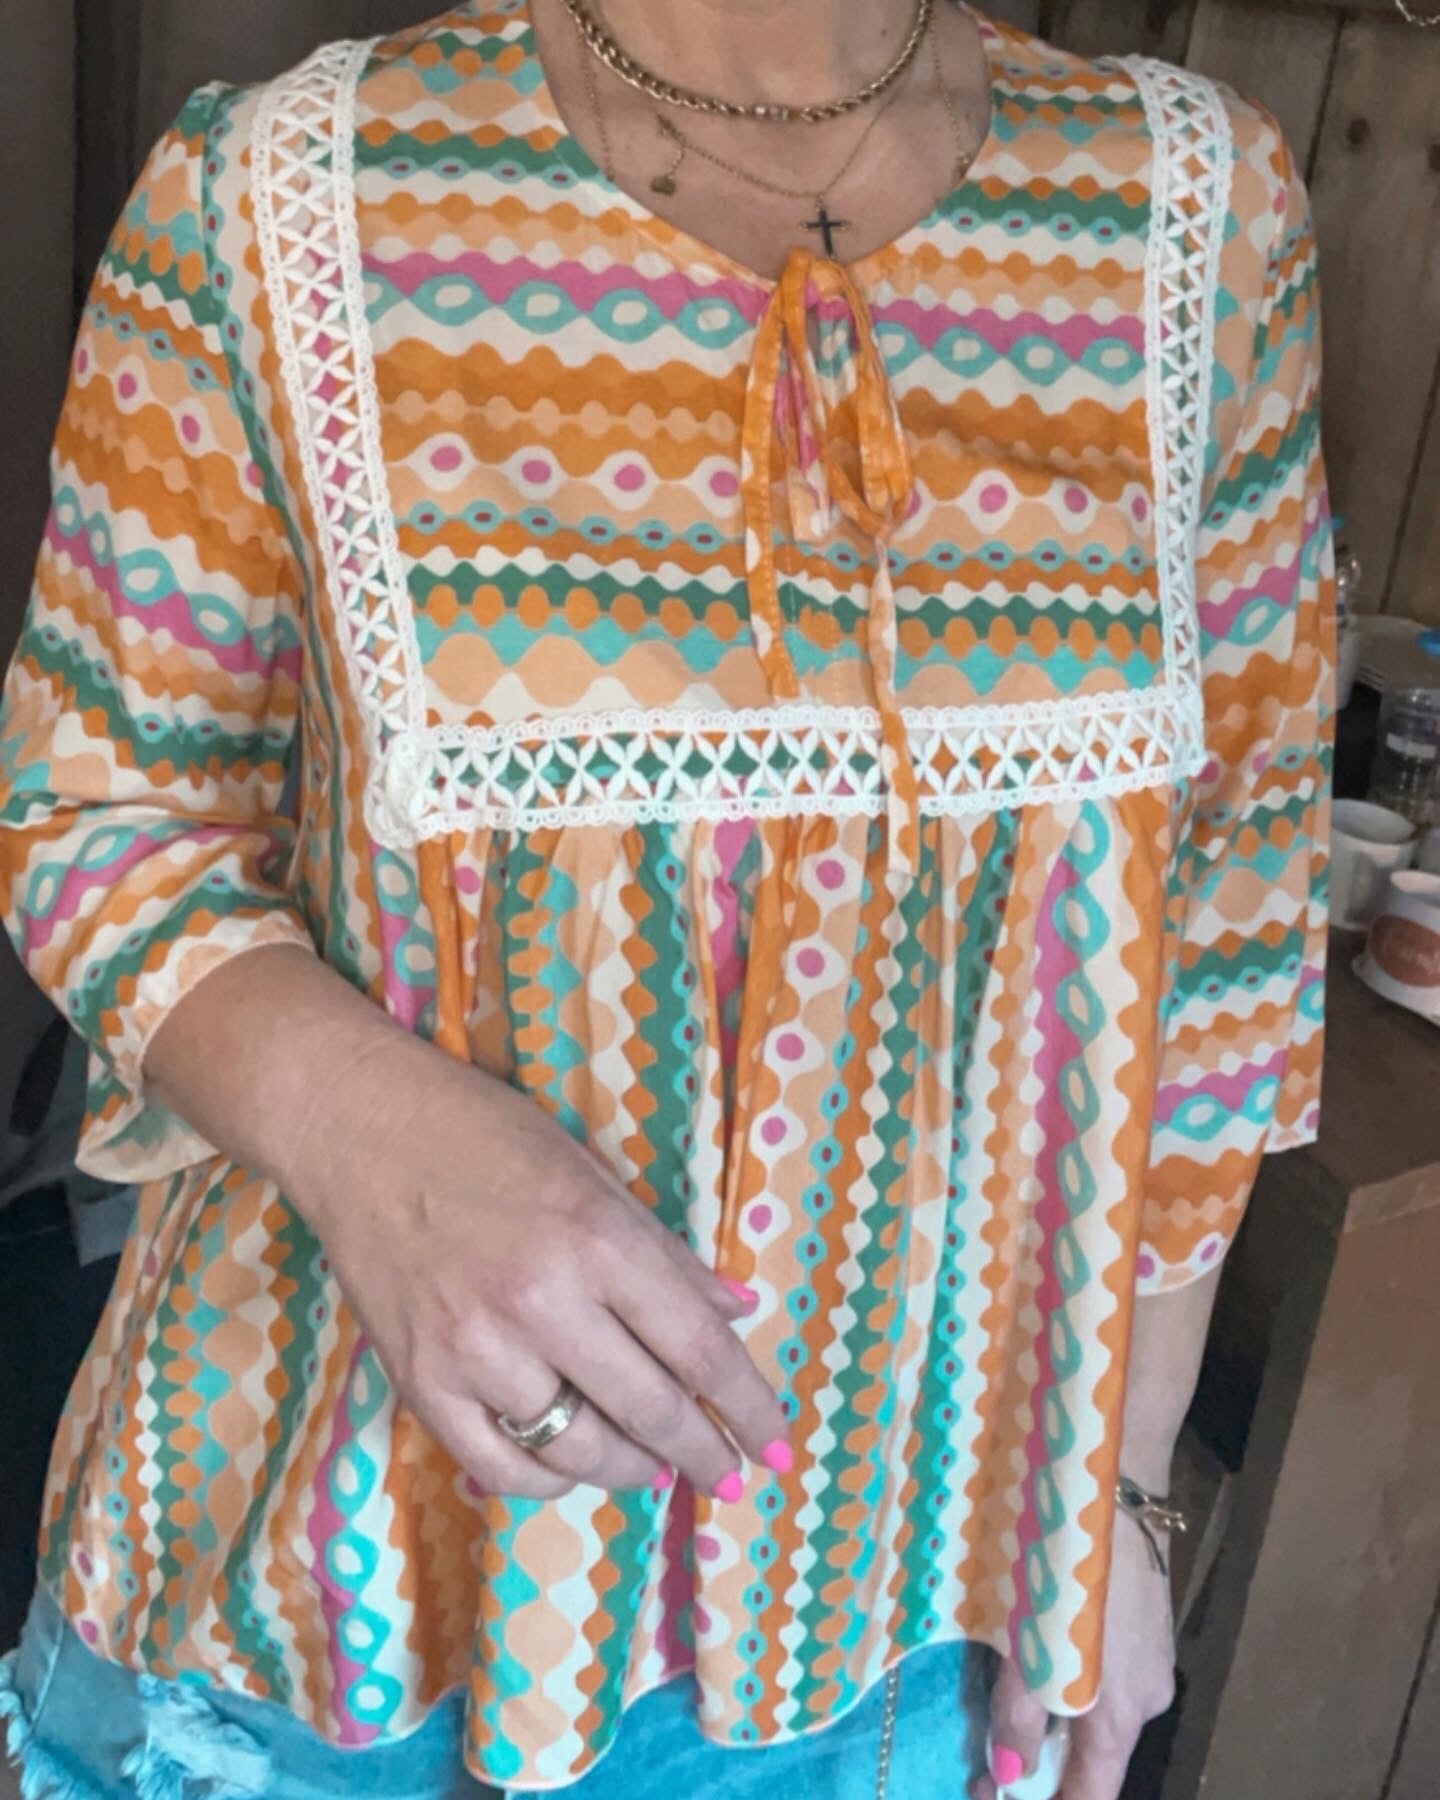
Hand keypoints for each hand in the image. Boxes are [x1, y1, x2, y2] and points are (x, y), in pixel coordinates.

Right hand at [286, 1028, 789, 1501]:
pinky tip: (569, 1465)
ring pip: (578, 1450)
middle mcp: (541, 1302)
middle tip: (729, 1472)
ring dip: (631, 1469)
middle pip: (650, 1409)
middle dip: (704, 1452)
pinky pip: (498, 1466)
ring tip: (653, 1465)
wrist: (359, 1128)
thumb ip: (664, 1253)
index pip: (698, 1345)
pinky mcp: (421, 1380)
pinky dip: (545, 1479)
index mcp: (596, 1239)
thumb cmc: (485, 1135)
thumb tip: (737, 1310)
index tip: (775, 1441)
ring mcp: (475, 1349)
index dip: (746, 1402)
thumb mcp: (592, 1173)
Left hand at [973, 1509, 1176, 1798]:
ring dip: (1050, 1714)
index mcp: (1121, 1713)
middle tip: (981, 1758)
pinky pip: (1102, 1669)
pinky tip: (1031, 1650)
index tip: (996, 1797)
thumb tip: (1009, 1775)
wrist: (1112, 1475)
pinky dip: (1066, 1676)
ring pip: (1094, 1707)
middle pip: (1093, 1754)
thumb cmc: (1064, 1563)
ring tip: (997, 1698)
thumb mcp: (1028, 1644)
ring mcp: (1148, 1654)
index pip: (1093, 1796)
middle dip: (1040, 1763)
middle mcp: (1146, 1694)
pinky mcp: (1141, 1617)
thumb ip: (1018, 1715)